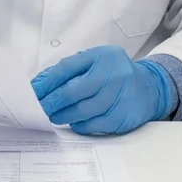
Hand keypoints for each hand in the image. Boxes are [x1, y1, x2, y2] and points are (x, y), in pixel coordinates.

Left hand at [32, 46, 172, 134]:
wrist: (149, 88)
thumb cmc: (114, 74)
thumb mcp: (96, 62)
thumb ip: (71, 70)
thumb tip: (40, 84)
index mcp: (103, 56)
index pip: (68, 68)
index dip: (47, 81)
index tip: (31, 92)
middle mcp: (115, 72)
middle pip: (74, 90)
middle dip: (52, 102)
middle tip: (38, 109)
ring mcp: (122, 94)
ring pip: (84, 109)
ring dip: (64, 115)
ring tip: (53, 116)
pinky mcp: (125, 114)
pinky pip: (96, 123)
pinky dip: (81, 125)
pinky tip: (74, 123)